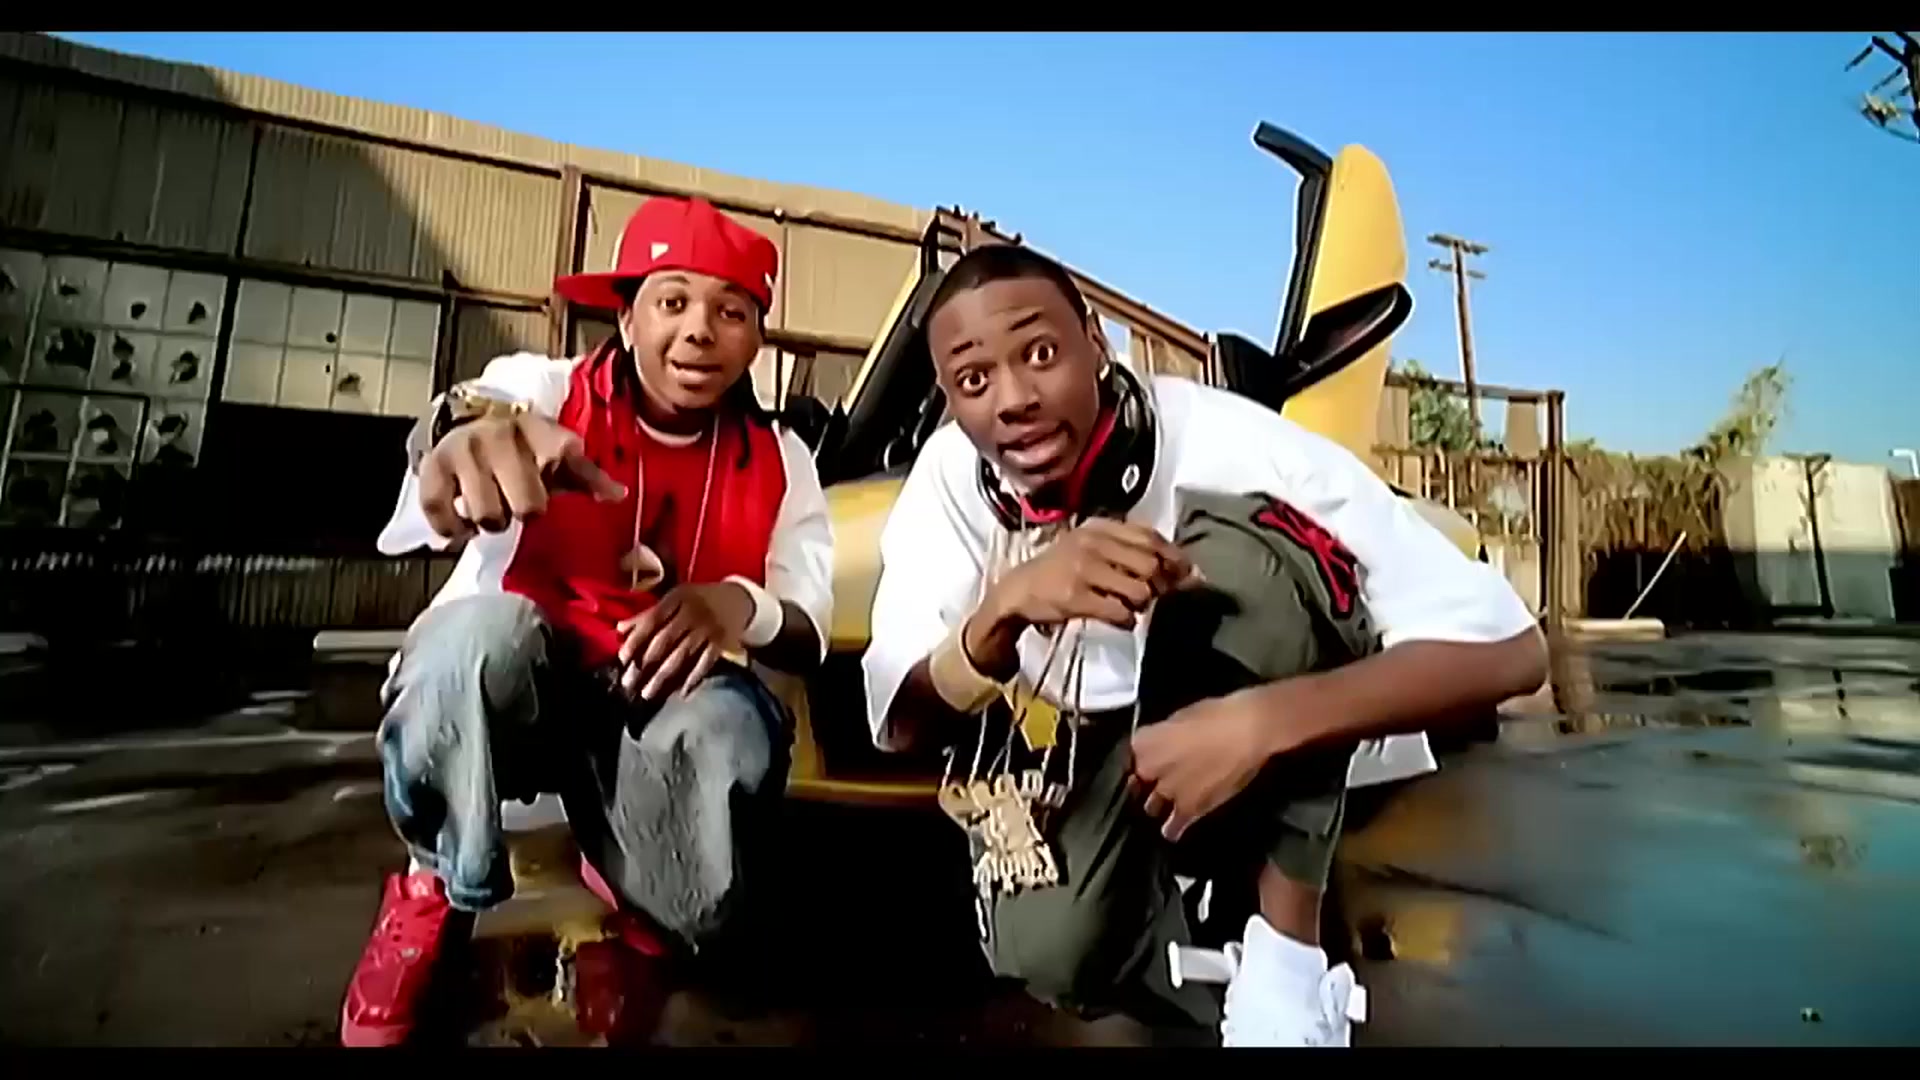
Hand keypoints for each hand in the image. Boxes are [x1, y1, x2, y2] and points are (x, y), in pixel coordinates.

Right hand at [418, 413, 626, 538]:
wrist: (467, 424)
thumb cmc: (522, 450)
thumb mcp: (556, 455)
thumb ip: (588, 477)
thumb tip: (619, 495)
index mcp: (537, 430)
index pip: (565, 456)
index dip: (570, 478)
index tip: (561, 483)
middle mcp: (499, 436)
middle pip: (527, 507)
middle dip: (524, 512)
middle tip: (517, 501)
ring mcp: (464, 450)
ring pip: (487, 515)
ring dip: (491, 520)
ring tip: (492, 507)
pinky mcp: (433, 467)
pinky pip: (443, 513)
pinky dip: (454, 528)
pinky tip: (464, 523)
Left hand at [615, 583, 754, 700]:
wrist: (737, 599)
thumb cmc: (698, 600)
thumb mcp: (674, 600)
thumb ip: (647, 614)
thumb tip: (618, 629)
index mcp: (677, 598)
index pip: (652, 620)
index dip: (636, 639)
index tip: (622, 659)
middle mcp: (692, 612)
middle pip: (664, 640)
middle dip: (644, 664)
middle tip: (629, 683)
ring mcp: (708, 628)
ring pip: (682, 655)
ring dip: (663, 677)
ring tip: (647, 693)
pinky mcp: (721, 641)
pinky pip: (705, 662)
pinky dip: (693, 678)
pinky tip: (681, 692)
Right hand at [965, 519, 1194, 679]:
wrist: (1018, 591)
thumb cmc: (1061, 569)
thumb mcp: (1092, 547)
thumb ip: (1132, 551)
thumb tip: (1187, 570)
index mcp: (1099, 527)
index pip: (1150, 536)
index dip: (1173, 556)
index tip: (1185, 573)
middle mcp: (1092, 543)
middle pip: (1150, 564)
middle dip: (1158, 584)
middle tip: (1152, 595)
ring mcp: (1084, 569)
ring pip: (1140, 590)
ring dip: (1141, 604)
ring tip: (1129, 606)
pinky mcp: (1076, 597)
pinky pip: (1121, 612)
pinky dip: (1127, 620)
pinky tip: (1120, 619)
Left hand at [1129, 685, 1286, 841]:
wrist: (1247, 729)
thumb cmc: (1217, 713)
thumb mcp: (1181, 716)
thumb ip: (1165, 735)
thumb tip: (1165, 743)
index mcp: (1144, 742)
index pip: (1130, 756)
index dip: (1141, 759)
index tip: (1150, 759)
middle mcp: (1148, 769)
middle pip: (1139, 782)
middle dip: (1148, 782)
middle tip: (1162, 779)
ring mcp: (1167, 791)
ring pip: (1152, 806)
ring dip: (1159, 804)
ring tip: (1166, 805)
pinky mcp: (1189, 809)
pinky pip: (1174, 825)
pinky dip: (1173, 828)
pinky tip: (1173, 830)